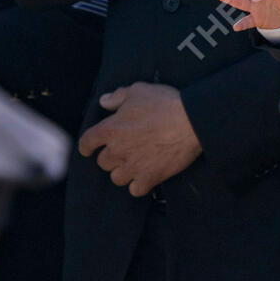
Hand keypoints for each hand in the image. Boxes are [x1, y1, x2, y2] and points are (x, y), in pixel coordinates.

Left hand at [78, 83, 202, 195]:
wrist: (192, 121)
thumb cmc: (165, 103)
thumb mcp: (139, 90)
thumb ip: (118, 96)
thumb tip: (104, 102)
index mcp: (110, 129)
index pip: (87, 142)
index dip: (87, 146)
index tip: (89, 149)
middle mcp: (117, 150)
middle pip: (103, 162)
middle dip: (112, 157)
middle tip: (124, 152)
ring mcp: (133, 166)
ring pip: (117, 178)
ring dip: (124, 172)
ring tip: (135, 165)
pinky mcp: (150, 177)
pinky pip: (136, 190)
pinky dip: (139, 185)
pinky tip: (146, 178)